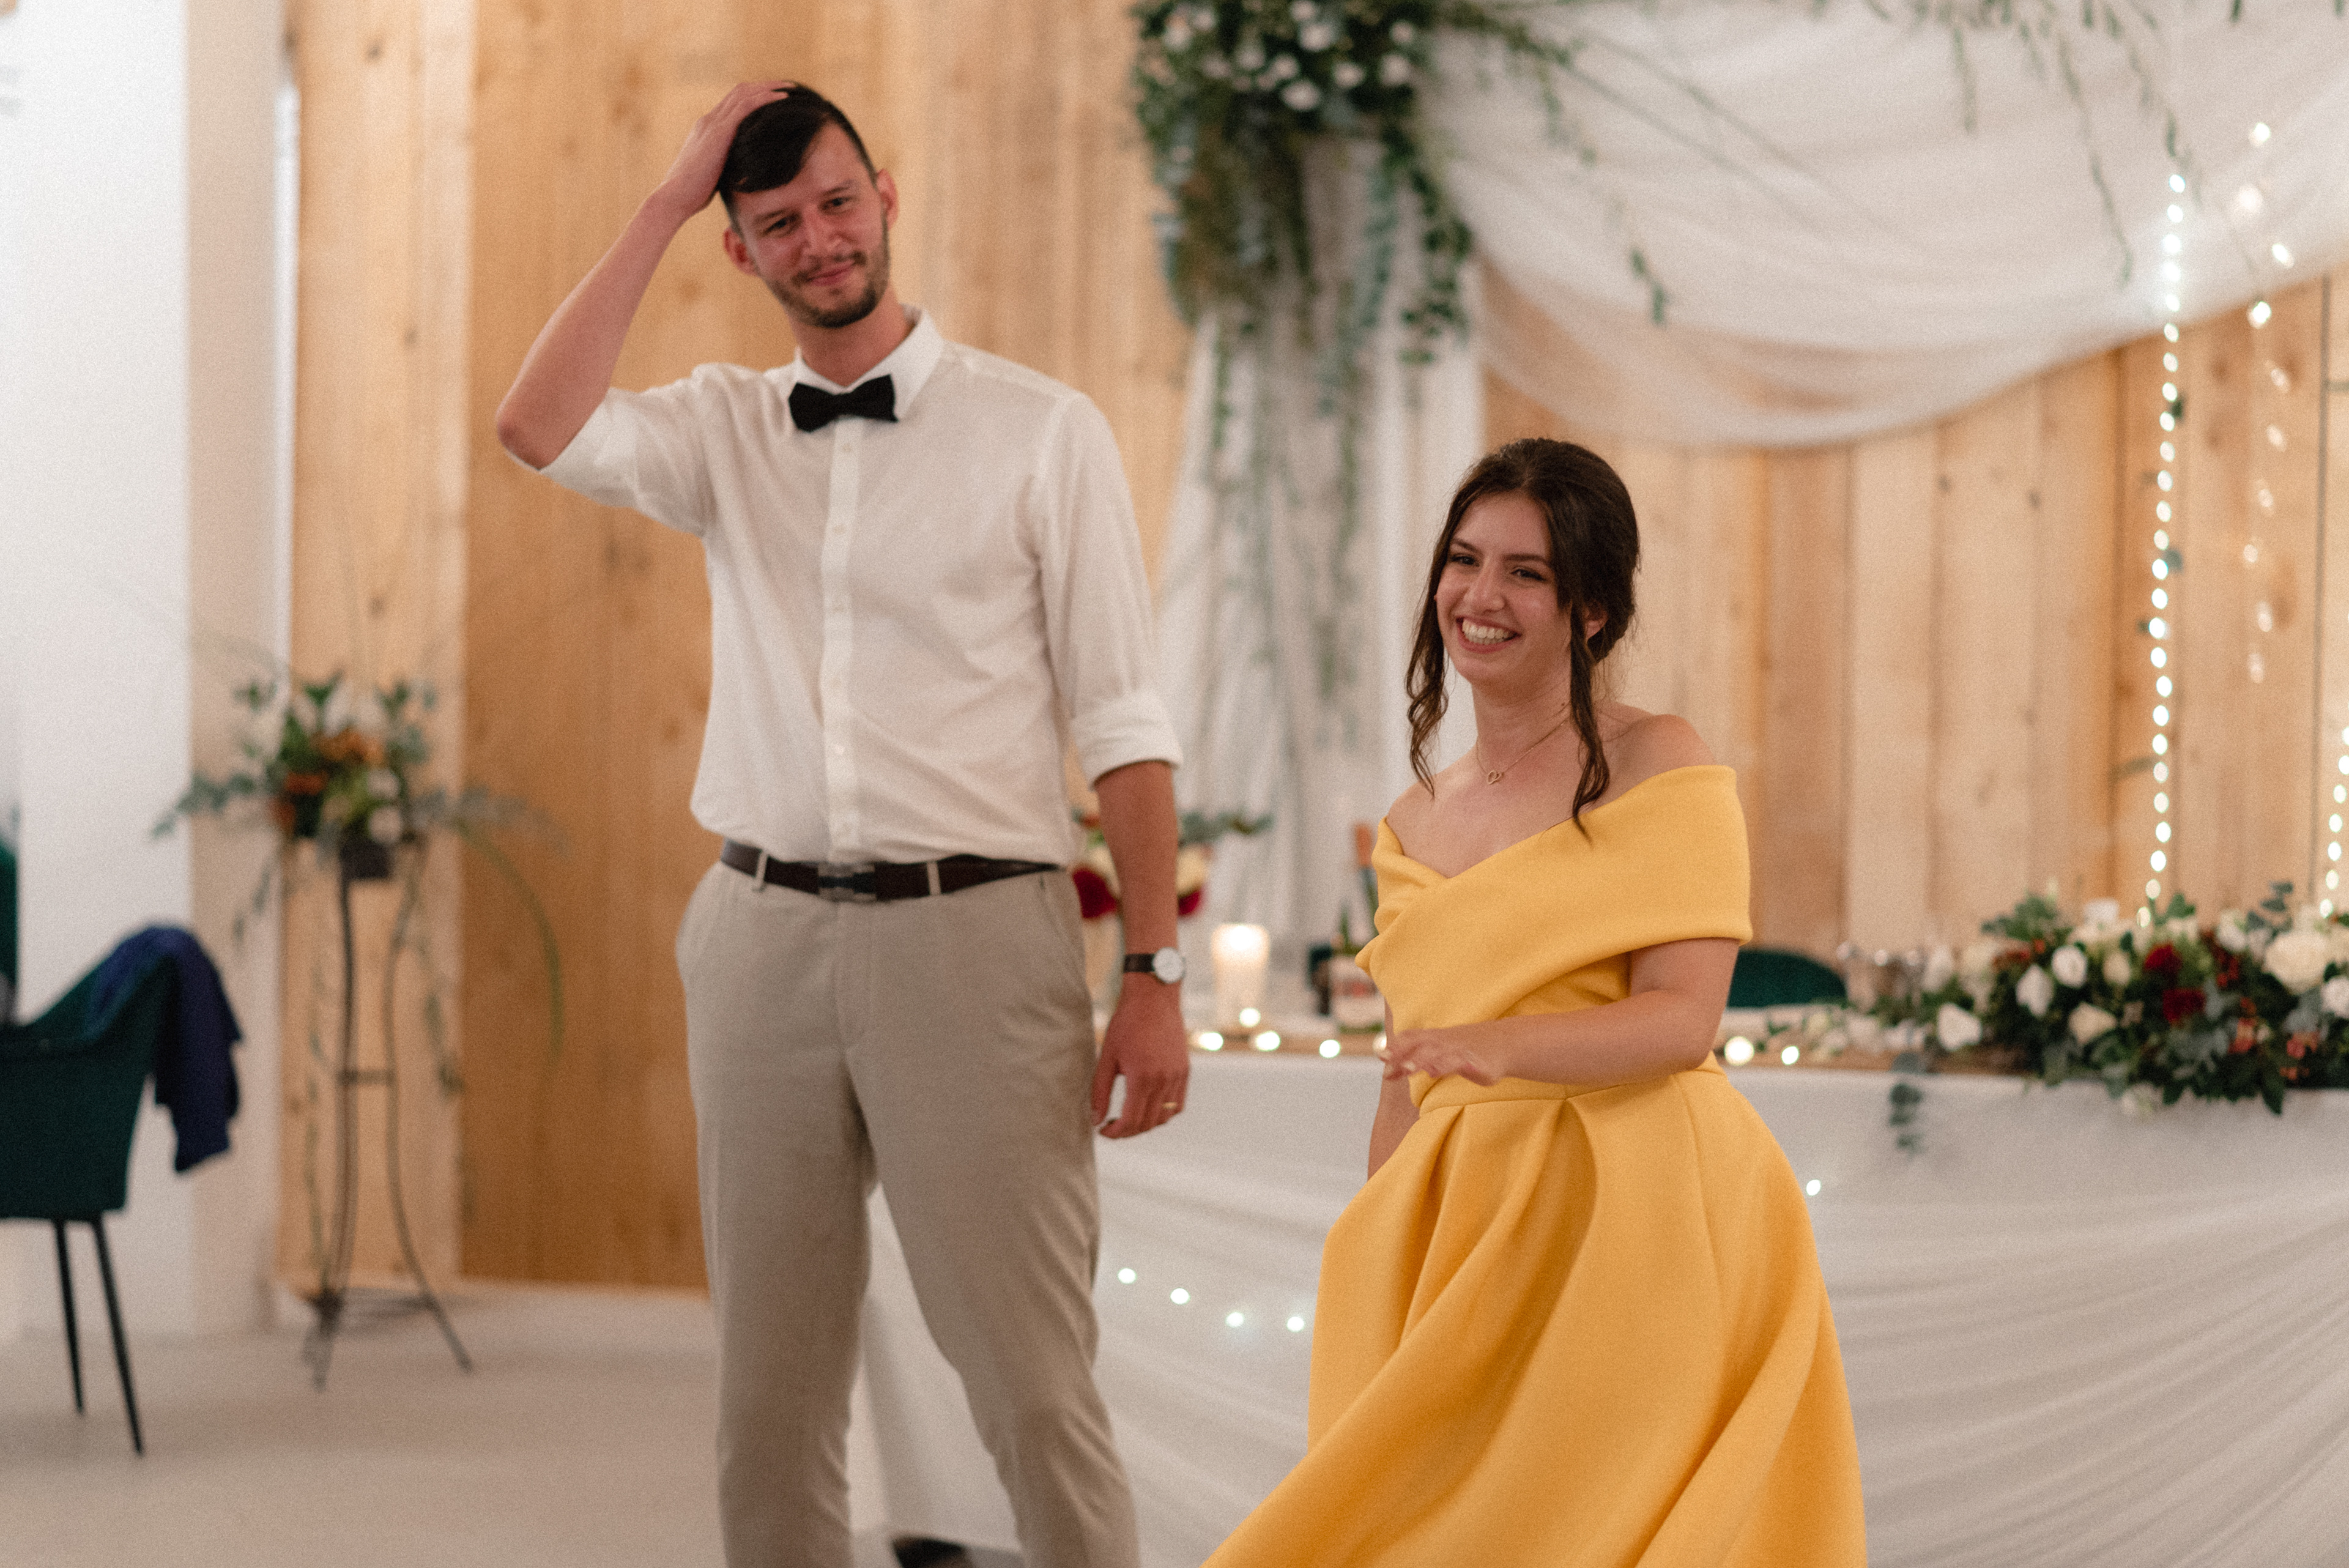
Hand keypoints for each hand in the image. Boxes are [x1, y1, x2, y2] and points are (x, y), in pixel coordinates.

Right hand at [651, 81, 795, 218]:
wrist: (675, 197)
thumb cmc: (693, 194)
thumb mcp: (714, 174)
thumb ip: (727, 164)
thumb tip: (743, 173)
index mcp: (707, 129)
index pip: (732, 103)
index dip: (754, 96)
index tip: (775, 98)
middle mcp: (709, 120)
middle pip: (739, 91)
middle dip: (765, 86)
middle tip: (788, 86)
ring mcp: (712, 123)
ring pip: (743, 93)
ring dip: (769, 87)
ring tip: (790, 88)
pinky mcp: (719, 132)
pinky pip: (745, 106)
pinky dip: (764, 99)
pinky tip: (781, 99)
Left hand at [1091, 980, 1188, 1137]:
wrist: (1154, 998)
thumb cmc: (1126, 1024)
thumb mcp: (1107, 1057)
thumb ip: (1100, 1091)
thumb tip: (1095, 1120)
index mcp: (1142, 1078)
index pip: (1130, 1121)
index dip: (1115, 1133)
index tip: (1102, 1131)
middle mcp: (1164, 1081)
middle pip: (1147, 1123)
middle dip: (1128, 1131)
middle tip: (1111, 1126)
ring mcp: (1177, 1077)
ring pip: (1164, 1118)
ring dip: (1146, 1124)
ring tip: (1129, 1117)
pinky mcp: (1184, 1071)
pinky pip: (1178, 1105)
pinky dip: (1164, 1113)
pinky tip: (1148, 1106)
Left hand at [1378, 1025, 1507, 1084]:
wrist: (1505, 1043)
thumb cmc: (1466, 1048)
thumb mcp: (1439, 1049)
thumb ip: (1412, 1056)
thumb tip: (1385, 1063)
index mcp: (1434, 1037)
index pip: (1411, 1038)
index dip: (1396, 1046)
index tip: (1381, 1056)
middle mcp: (1444, 1041)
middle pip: (1420, 1044)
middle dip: (1403, 1052)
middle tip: (1387, 1062)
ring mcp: (1459, 1050)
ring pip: (1438, 1053)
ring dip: (1423, 1060)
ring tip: (1409, 1068)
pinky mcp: (1475, 1061)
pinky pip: (1460, 1062)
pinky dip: (1448, 1065)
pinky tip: (1438, 1071)